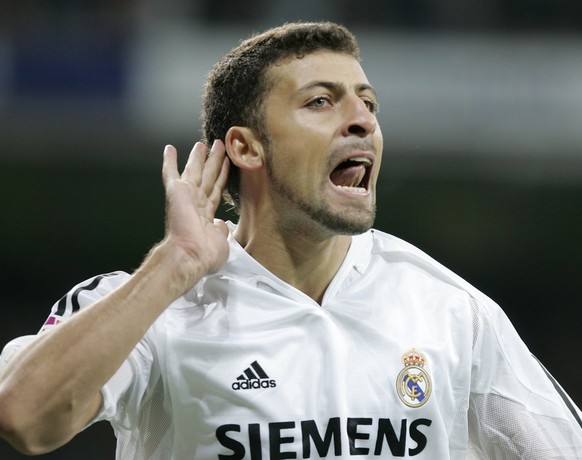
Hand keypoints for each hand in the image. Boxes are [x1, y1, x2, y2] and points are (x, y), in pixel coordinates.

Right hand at [161, 140, 230, 285]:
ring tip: (204, 143)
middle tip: (218, 146)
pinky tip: (169, 149)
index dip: (221, 177)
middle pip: (207, 176)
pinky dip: (169, 161)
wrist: (190, 254)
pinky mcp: (176, 192)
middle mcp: (195, 204)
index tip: (226, 164)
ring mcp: (185, 197)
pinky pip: (171, 173)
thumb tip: (221, 224)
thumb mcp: (221, 241)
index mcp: (205, 216)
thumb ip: (221, 229)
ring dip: (199, 156)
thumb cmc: (205, 254)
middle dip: (213, 161)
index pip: (215, 191)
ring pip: (195, 171)